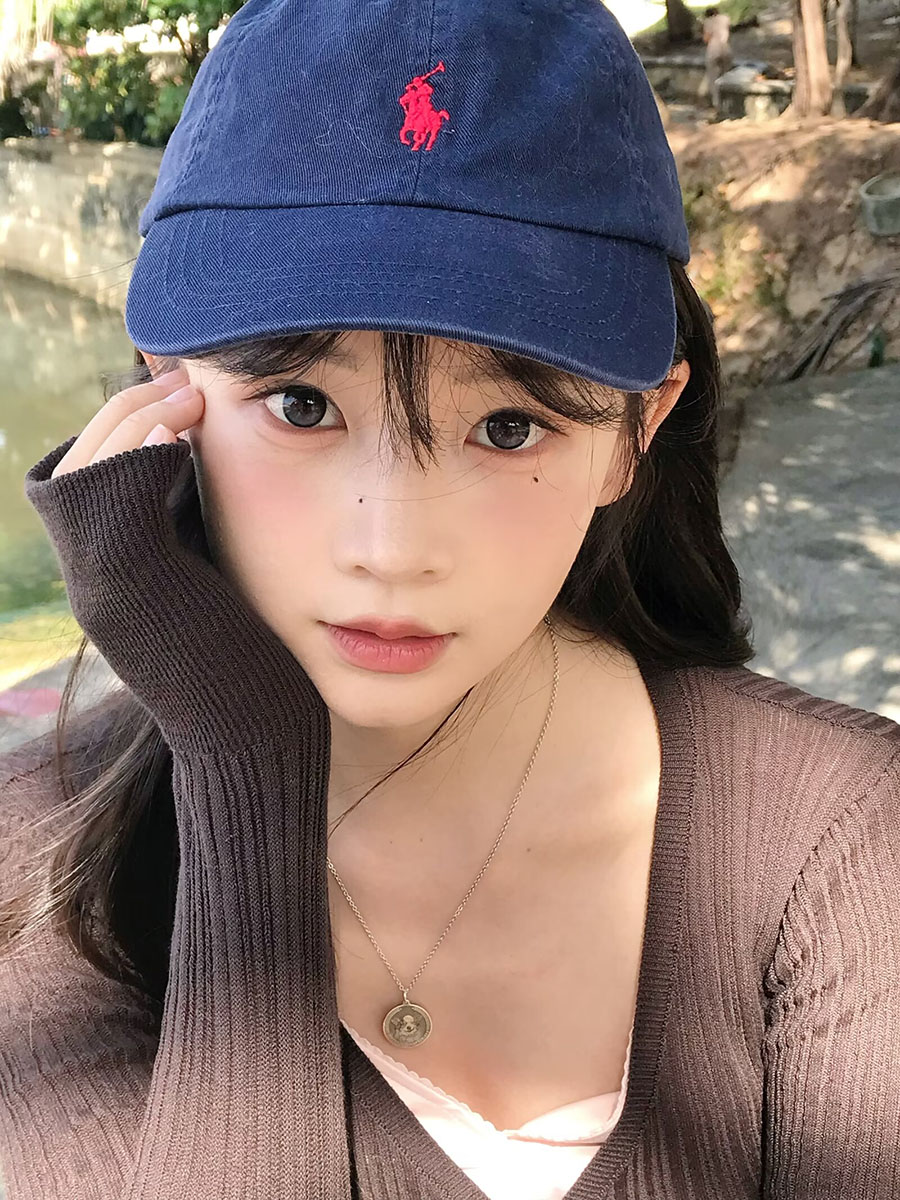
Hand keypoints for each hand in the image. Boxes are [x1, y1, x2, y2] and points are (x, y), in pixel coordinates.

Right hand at [26, 368, 326, 755]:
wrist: (251, 750)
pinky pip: (115, 491)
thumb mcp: (215, 592)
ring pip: (85, 468)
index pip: (88, 481)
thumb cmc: (253, 677)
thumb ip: (198, 540)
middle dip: (127, 412)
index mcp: (113, 580)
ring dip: (137, 420)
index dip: (125, 432)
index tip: (181, 401)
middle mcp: (92, 579)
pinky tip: (187, 437)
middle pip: (75, 465)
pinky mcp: (131, 584)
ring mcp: (102, 582)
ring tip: (189, 400)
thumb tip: (209, 472)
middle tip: (185, 384)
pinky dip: (145, 451)